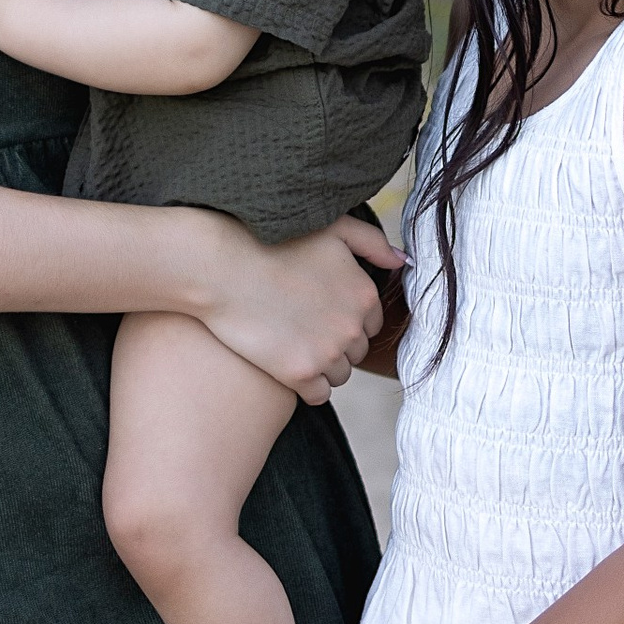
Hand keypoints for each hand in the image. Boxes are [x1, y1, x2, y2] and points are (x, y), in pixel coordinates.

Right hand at [194, 214, 400, 401]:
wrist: (220, 265)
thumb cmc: (272, 239)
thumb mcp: (332, 228)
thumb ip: (372, 242)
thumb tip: (402, 262)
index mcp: (364, 294)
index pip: (370, 322)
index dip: (345, 316)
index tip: (319, 310)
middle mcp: (352, 327)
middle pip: (356, 350)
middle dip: (336, 342)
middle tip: (302, 326)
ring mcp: (327, 353)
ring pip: (340, 374)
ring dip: (322, 365)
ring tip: (291, 343)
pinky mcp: (299, 374)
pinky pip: (318, 395)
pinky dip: (307, 386)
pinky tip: (286, 366)